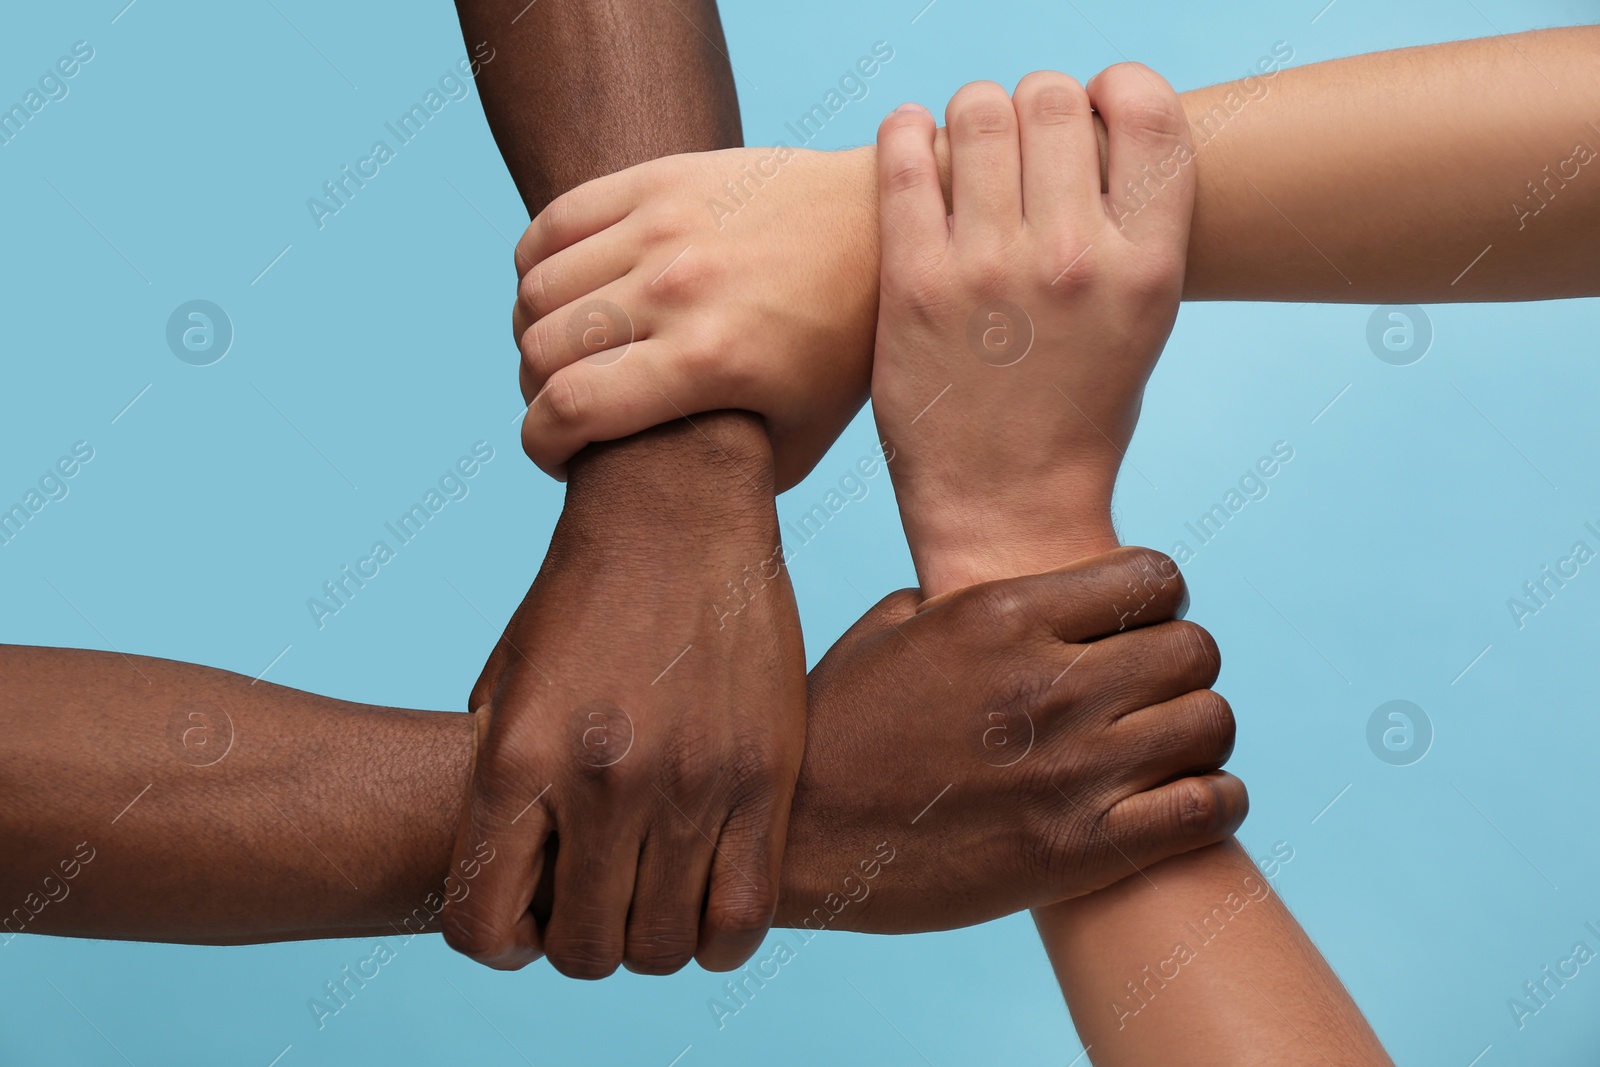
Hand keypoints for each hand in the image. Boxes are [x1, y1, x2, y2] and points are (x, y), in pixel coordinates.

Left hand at [440, 415, 806, 978]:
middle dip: (576, 943)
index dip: (498, 939)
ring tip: (649, 894)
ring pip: (664, 947)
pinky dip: (719, 935)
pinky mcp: (766, 772)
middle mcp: (606, 779)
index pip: (486, 927)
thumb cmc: (578, 598)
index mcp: (522, 757)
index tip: (521, 916)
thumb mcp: (504, 687)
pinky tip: (705, 895)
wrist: (675, 507)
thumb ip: (503, 796)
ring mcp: (694, 780)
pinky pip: (745, 916)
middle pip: (584, 952)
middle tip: (592, 900)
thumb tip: (523, 897)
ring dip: (648, 940)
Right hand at [509, 147, 880, 490]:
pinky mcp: (659, 180)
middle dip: (538, 396)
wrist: (886, 225)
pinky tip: (569, 293)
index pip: (568, 408)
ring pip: (536, 288)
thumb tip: (668, 502)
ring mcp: (663, 226)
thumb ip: (730, 478)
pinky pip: (552, 223)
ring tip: (571, 353)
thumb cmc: (847, 343)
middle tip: (570, 409)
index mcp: (709, 360)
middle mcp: (675, 289)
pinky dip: (536, 266)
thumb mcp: (802, 435)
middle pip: (539, 350)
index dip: (540, 446)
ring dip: (535, 333)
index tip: (558, 459)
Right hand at [777, 548, 1245, 932]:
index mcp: (1001, 615)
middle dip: (1183, 665)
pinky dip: (1214, 800)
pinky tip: (1179, 800)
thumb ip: (967, 598)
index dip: (1158, 602)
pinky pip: (1210, 808)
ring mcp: (1068, 771)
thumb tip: (1026, 595)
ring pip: (1212, 722)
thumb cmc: (833, 730)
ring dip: (1199, 733)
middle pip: (1196, 648)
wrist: (797, 844)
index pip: (1157, 578)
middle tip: (1149, 693)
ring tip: (1164, 748)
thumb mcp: (888, 631)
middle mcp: (1047, 684)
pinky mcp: (1079, 851)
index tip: (1133, 629)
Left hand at [871, 69, 1195, 592]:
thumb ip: (1126, 232)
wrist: (1007, 511)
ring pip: (978, 113)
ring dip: (970, 113)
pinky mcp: (916, 285)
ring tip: (964, 142)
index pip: (1149, 111)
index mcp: (1148, 267)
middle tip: (1019, 134)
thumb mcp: (1140, 324)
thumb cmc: (1076, 415)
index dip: (1115, 91)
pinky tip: (911, 142)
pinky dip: (906, 133)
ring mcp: (990, 270)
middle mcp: (1075, 259)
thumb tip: (1091, 136)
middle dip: (1035, 101)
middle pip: (1053, 99)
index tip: (1093, 111)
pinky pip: (904, 161)